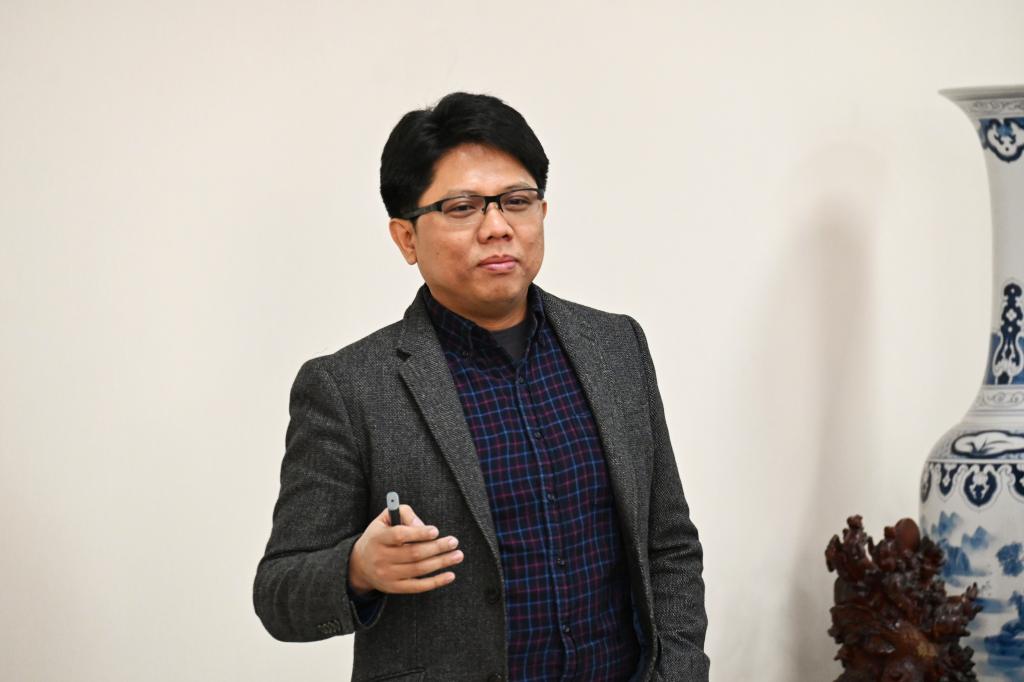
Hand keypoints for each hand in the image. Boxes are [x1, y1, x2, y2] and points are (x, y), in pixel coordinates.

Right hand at [348, 504, 463, 594]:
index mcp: (378, 539)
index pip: (398, 536)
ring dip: (441, 563)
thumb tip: (424, 526)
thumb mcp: (385, 519)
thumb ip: (404, 514)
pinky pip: (417, 586)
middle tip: (454, 542)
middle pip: (412, 554)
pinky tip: (450, 575)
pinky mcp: (394, 588)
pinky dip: (435, 582)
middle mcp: (381, 558)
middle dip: (436, 548)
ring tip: (457, 555)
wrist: (360, 564)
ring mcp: (387, 575)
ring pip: (418, 569)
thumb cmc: (379, 536)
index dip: (418, 533)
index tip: (435, 531)